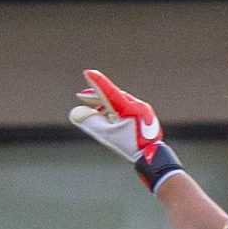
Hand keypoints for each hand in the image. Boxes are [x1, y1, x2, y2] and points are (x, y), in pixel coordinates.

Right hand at [69, 69, 182, 190]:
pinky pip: (127, 107)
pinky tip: (108, 115)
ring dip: (105, 103)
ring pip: (120, 101)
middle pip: (113, 96)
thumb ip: (90, 122)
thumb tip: (76, 113)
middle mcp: (137, 105)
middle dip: (96, 96)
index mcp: (128, 108)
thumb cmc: (128, 146)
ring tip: (93, 109)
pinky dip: (115, 109)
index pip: (109, 91)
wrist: (151, 156)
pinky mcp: (145, 114)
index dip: (97, 82)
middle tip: (81, 96)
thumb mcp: (106, 134)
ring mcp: (143, 109)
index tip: (88, 72)